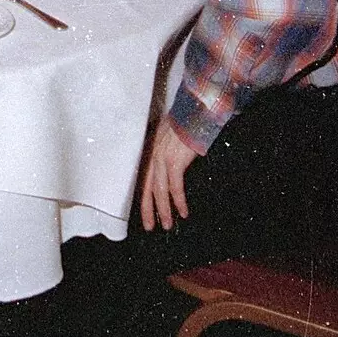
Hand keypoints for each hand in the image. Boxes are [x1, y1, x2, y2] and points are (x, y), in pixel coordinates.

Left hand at [140, 116, 199, 230]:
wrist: (194, 111)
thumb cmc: (186, 123)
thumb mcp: (170, 138)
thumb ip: (167, 152)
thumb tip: (170, 166)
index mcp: (150, 150)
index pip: (143, 178)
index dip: (143, 196)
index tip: (145, 210)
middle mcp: (152, 155)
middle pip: (147, 188)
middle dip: (148, 209)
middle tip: (150, 226)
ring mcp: (161, 159)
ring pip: (159, 191)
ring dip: (164, 210)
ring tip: (168, 224)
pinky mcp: (174, 162)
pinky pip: (175, 187)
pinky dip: (178, 201)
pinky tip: (183, 212)